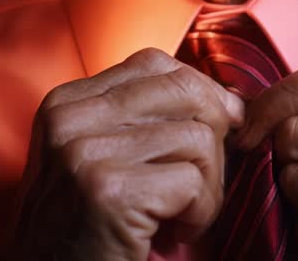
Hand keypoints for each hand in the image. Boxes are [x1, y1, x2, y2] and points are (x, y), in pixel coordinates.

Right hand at [0, 48, 244, 260]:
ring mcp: (85, 153)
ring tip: (182, 216)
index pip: (155, 64)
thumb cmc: (85, 229)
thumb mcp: (98, 160)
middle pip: (185, 92)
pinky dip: (200, 213)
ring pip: (198, 139)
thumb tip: (231, 100)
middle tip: (199, 185)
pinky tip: (174, 233)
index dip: (199, 94)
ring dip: (208, 187)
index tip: (209, 134)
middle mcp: (70, 119)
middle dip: (213, 138)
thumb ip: (144, 120)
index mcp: (66, 103)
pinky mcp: (108, 192)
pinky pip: (194, 182)